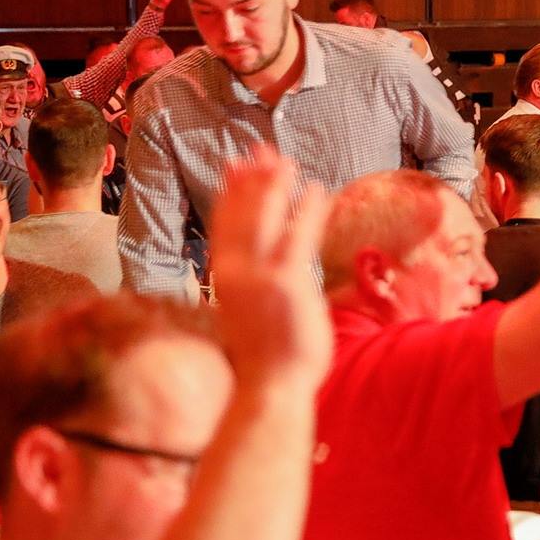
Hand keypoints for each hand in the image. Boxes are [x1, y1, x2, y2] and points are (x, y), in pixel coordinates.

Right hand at [209, 147, 332, 394]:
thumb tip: (265, 277)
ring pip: (263, 217)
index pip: (223, 226)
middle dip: (248, 179)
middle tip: (259, 150)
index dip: (229, 194)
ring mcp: (258, 276)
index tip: (234, 167)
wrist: (270, 388)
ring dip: (274, 185)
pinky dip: (306, 209)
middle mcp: (234, 273)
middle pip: (239, 213)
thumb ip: (252, 290)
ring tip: (288, 161)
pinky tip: (316, 189)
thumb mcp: (248, 317)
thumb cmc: (265, 360)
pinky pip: (297, 234)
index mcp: (224, 281)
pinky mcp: (286, 282)